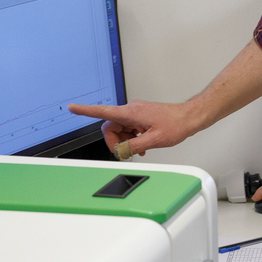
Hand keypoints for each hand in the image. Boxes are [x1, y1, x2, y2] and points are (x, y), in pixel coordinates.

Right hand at [68, 99, 204, 156]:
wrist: (189, 117)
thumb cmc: (176, 124)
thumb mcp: (154, 140)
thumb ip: (134, 146)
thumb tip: (121, 151)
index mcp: (131, 113)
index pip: (103, 111)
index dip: (85, 110)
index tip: (72, 108)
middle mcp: (131, 110)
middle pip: (111, 126)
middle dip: (115, 141)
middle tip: (126, 153)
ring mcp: (136, 113)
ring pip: (120, 129)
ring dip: (125, 141)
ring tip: (139, 149)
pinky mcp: (141, 116)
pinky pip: (128, 129)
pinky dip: (131, 138)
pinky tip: (141, 145)